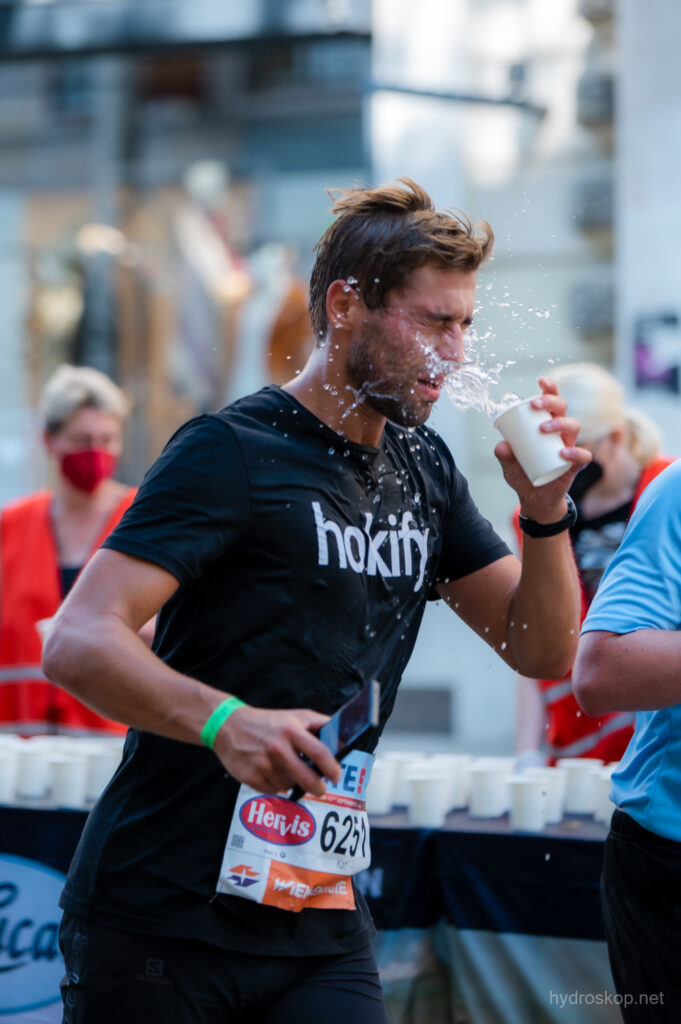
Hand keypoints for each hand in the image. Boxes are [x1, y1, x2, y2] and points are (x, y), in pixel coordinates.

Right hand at [212, 704, 341, 795]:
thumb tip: (341, 739)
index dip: (331, 768)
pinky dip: (276, 785)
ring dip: (292, 782)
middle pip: (306, 778)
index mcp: (291, 730)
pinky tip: (271, 773)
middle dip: (318, 788)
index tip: (336, 776)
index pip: (319, 752)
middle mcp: (277, 748)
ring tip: (286, 770)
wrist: (228, 725)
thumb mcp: (294, 716)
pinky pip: (273, 790)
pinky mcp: (250, 777)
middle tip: (321, 789)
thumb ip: (318, 725)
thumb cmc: (267, 722)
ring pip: (289, 786)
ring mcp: (263, 764)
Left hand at [494, 376, 591, 520]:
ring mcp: (570, 447)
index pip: (552, 402)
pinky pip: (582, 456)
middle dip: (551, 401)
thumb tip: (502, 445)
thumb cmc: (523, 475)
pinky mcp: (575, 466)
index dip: (550, 388)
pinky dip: (575, 452)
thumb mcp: (508, 466)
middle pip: (563, 409)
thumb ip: (503, 455)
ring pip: (574, 426)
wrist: (534, 500)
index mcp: (546, 425)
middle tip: (535, 405)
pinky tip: (562, 452)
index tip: (541, 380)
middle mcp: (560, 433)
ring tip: (544, 428)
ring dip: (559, 423)